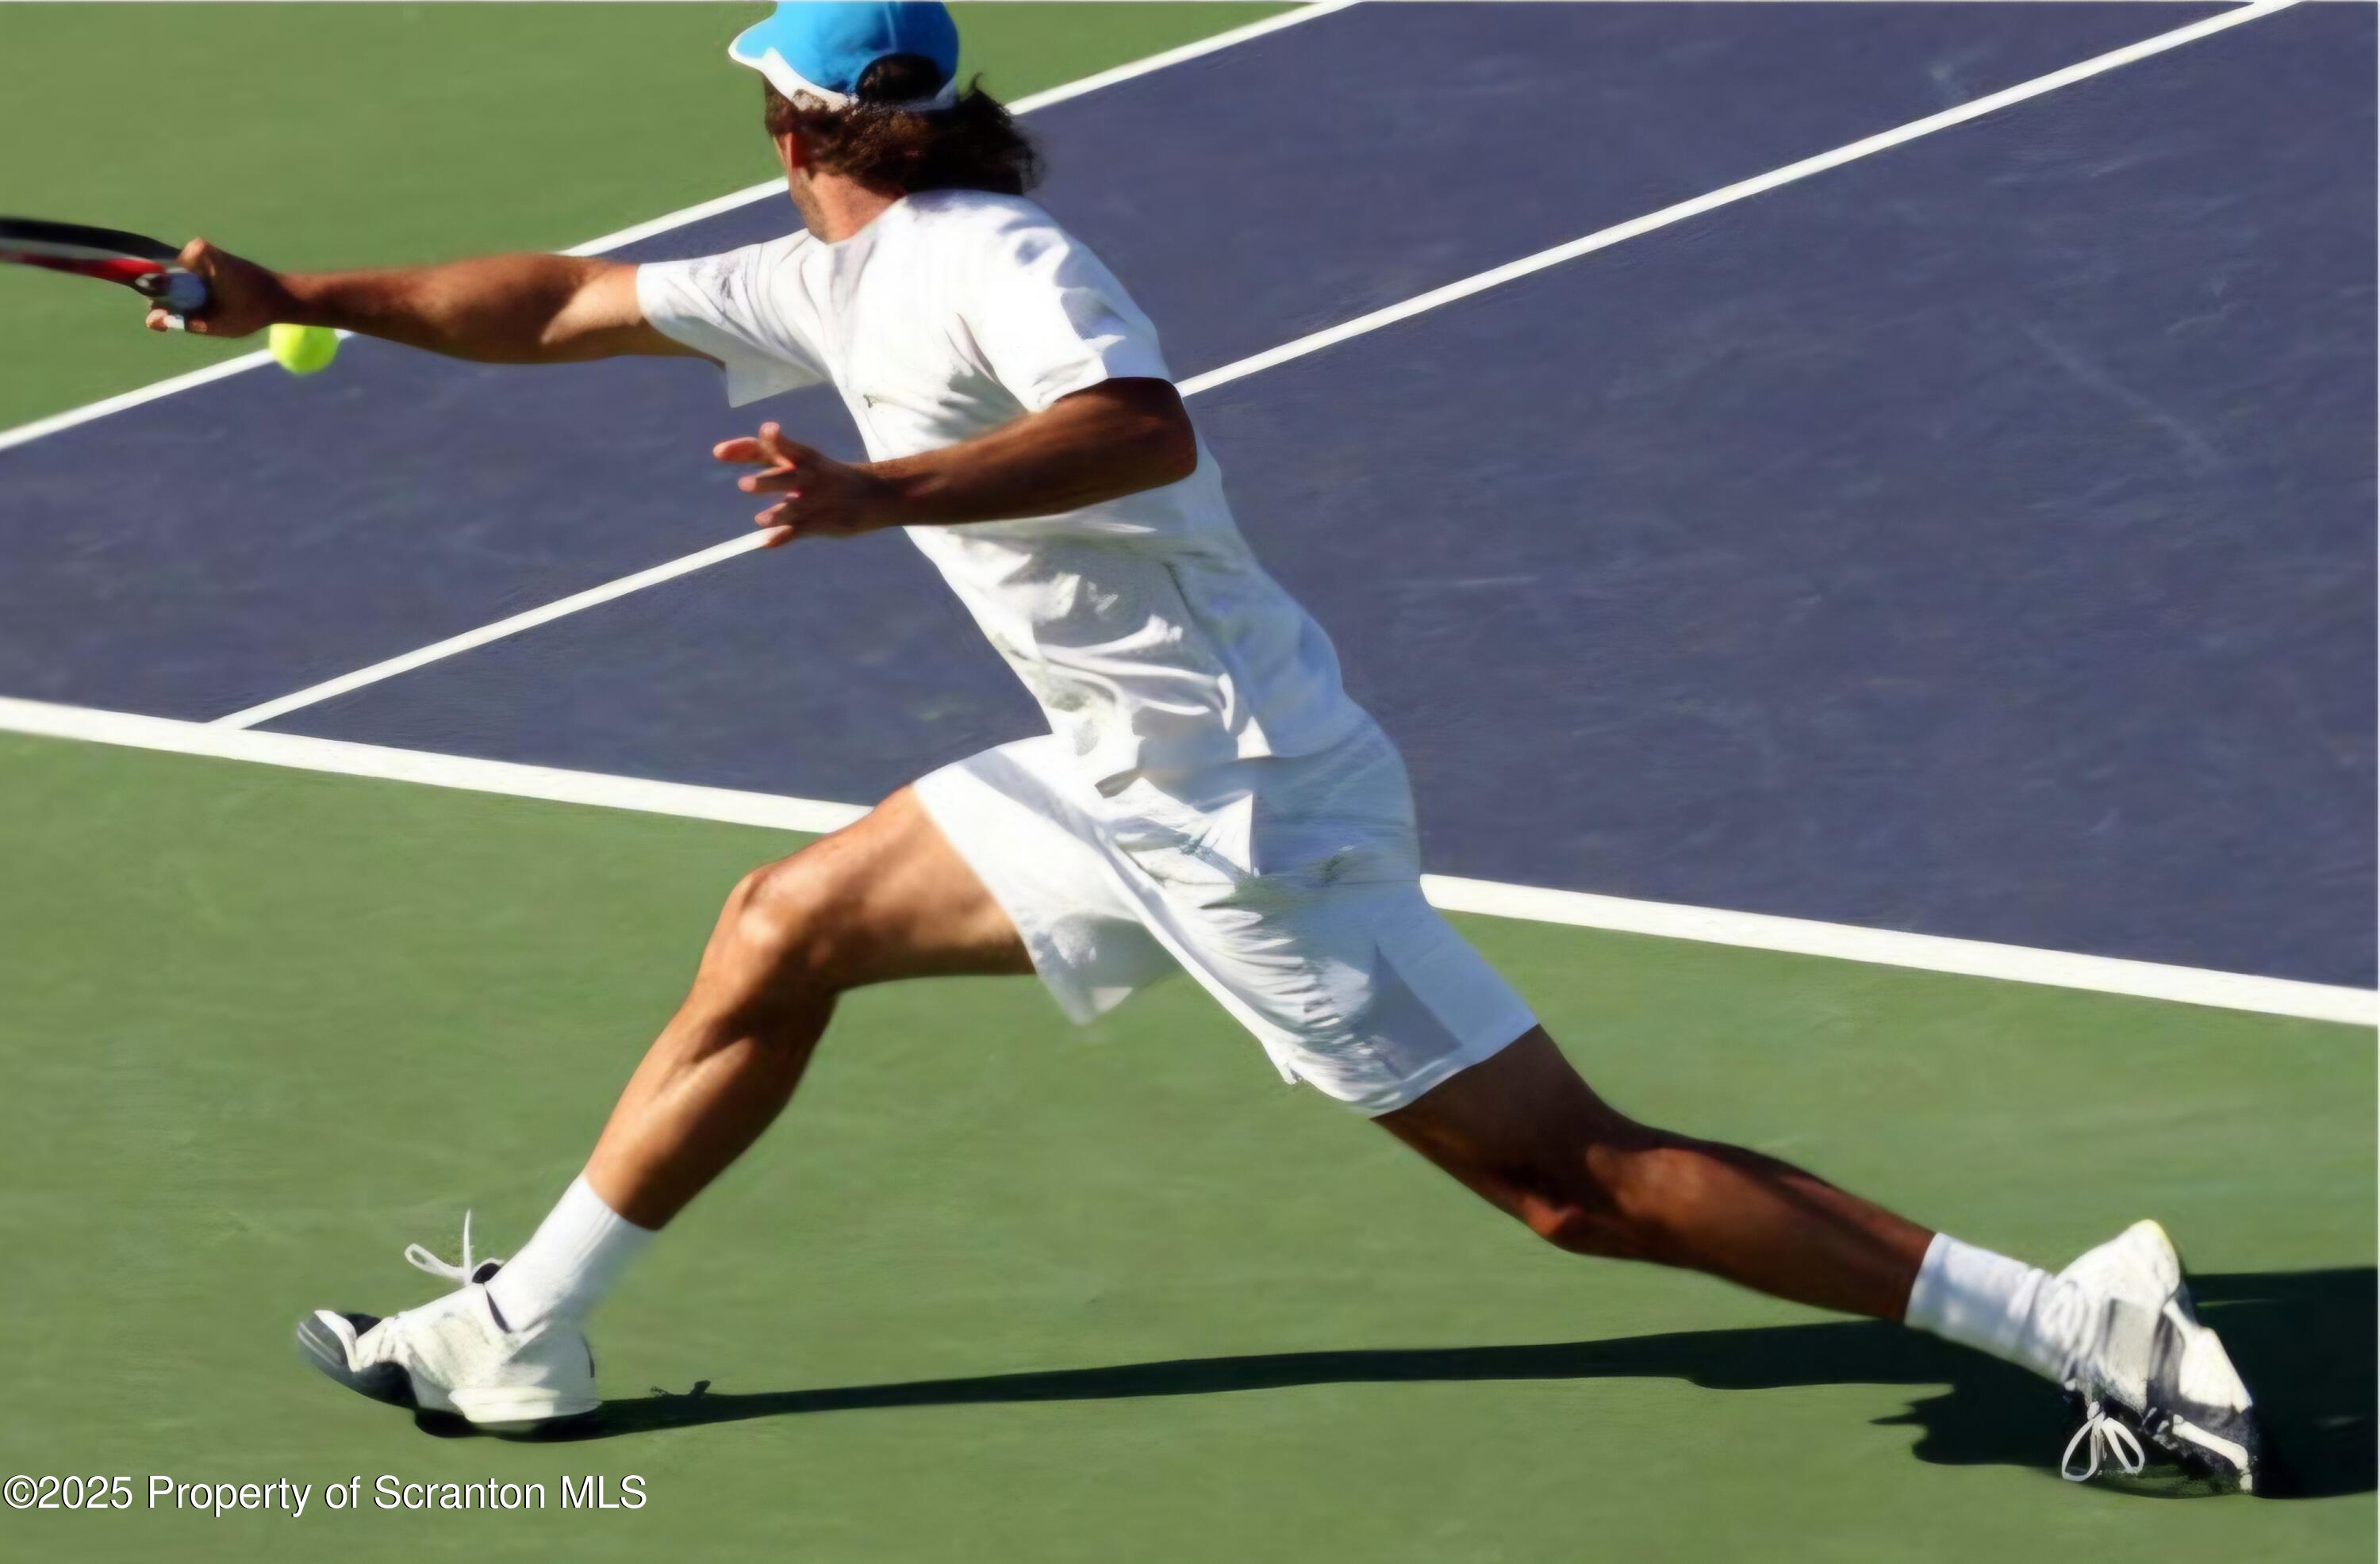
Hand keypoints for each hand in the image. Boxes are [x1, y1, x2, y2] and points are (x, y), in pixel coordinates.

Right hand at [143, 238, 292, 337]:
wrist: (282, 297)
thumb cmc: (254, 311)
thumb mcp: (217, 324)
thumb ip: (182, 322)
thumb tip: (151, 321)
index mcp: (197, 256)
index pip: (158, 280)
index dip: (160, 302)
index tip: (173, 318)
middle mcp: (195, 248)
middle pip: (166, 281)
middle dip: (175, 303)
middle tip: (201, 316)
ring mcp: (199, 252)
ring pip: (176, 282)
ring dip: (186, 301)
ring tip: (212, 309)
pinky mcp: (206, 258)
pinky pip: (187, 280)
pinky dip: (193, 295)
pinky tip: (213, 305)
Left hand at [711, 423, 899, 546]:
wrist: (875, 494)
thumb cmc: (824, 473)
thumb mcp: (800, 458)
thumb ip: (763, 453)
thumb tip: (720, 450)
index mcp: (802, 456)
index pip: (773, 448)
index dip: (746, 450)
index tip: (719, 452)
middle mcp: (810, 476)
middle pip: (785, 478)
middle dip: (767, 482)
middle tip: (743, 485)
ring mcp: (818, 501)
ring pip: (794, 509)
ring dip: (778, 514)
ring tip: (760, 521)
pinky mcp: (825, 522)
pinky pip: (801, 531)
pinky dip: (783, 537)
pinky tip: (766, 542)